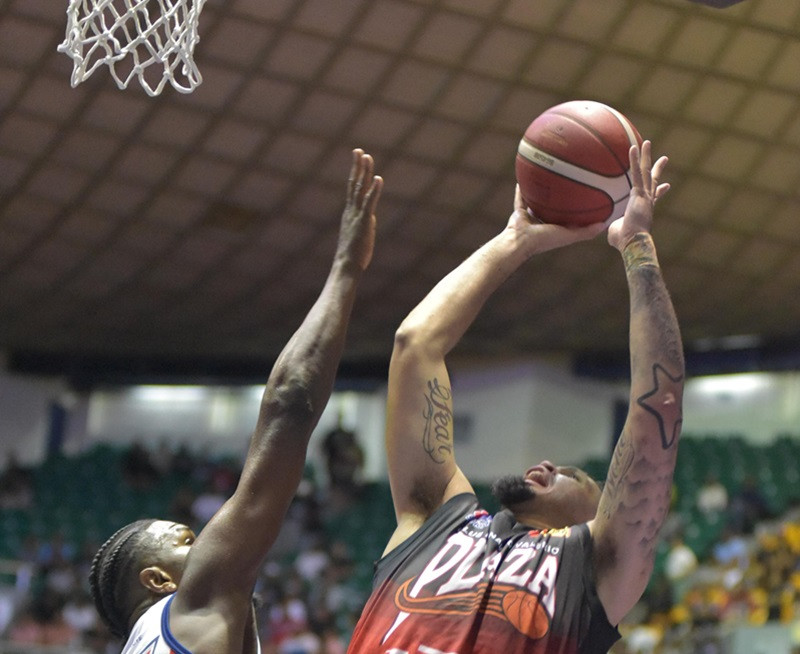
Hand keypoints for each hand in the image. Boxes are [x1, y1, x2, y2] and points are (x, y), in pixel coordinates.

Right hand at [337, 149, 382, 269]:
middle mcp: (351, 210)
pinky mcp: (364, 221)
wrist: (347, 266)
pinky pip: (369, 202)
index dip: (355, 173)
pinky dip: (374, 190)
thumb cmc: (353, 255)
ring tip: (367, 157)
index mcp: (350, 213)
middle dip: (357, 166)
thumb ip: (365, 223)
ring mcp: (357, 215)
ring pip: (360, 189)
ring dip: (364, 172)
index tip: (358, 159)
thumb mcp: (360, 235)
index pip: (352, 189)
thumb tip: (371, 219)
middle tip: (359, 150)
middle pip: (354, 184)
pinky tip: (378, 178)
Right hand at [506, 185, 606, 255]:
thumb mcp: (569, 235)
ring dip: (542, 193)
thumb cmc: (545, 240)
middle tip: (569, 184)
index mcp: (557, 229)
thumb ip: (586, 232)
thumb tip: (605, 224)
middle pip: (555, 209)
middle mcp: (545, 223)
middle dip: (562, 199)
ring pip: (538, 203)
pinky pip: (521, 198)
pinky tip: (526, 175)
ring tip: (548, 178)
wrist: (521, 241)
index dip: (579, 210)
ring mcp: (531, 218)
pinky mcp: (519, 213)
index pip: (570, 219)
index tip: (588, 198)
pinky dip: (522, 190)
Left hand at [607, 140, 669, 251]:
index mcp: (645, 210)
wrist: (633, 243)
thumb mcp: (616, 233)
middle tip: (664, 158)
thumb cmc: (624, 242)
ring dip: (646, 156)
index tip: (666, 186)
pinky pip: (637, 173)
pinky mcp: (639, 193)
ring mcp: (645, 196)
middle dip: (658, 169)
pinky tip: (633, 148)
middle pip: (654, 181)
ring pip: (646, 172)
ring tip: (647, 142)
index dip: (660, 191)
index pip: (654, 198)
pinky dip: (634, 160)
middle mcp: (648, 201)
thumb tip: (605, 228)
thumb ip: (613, 227)